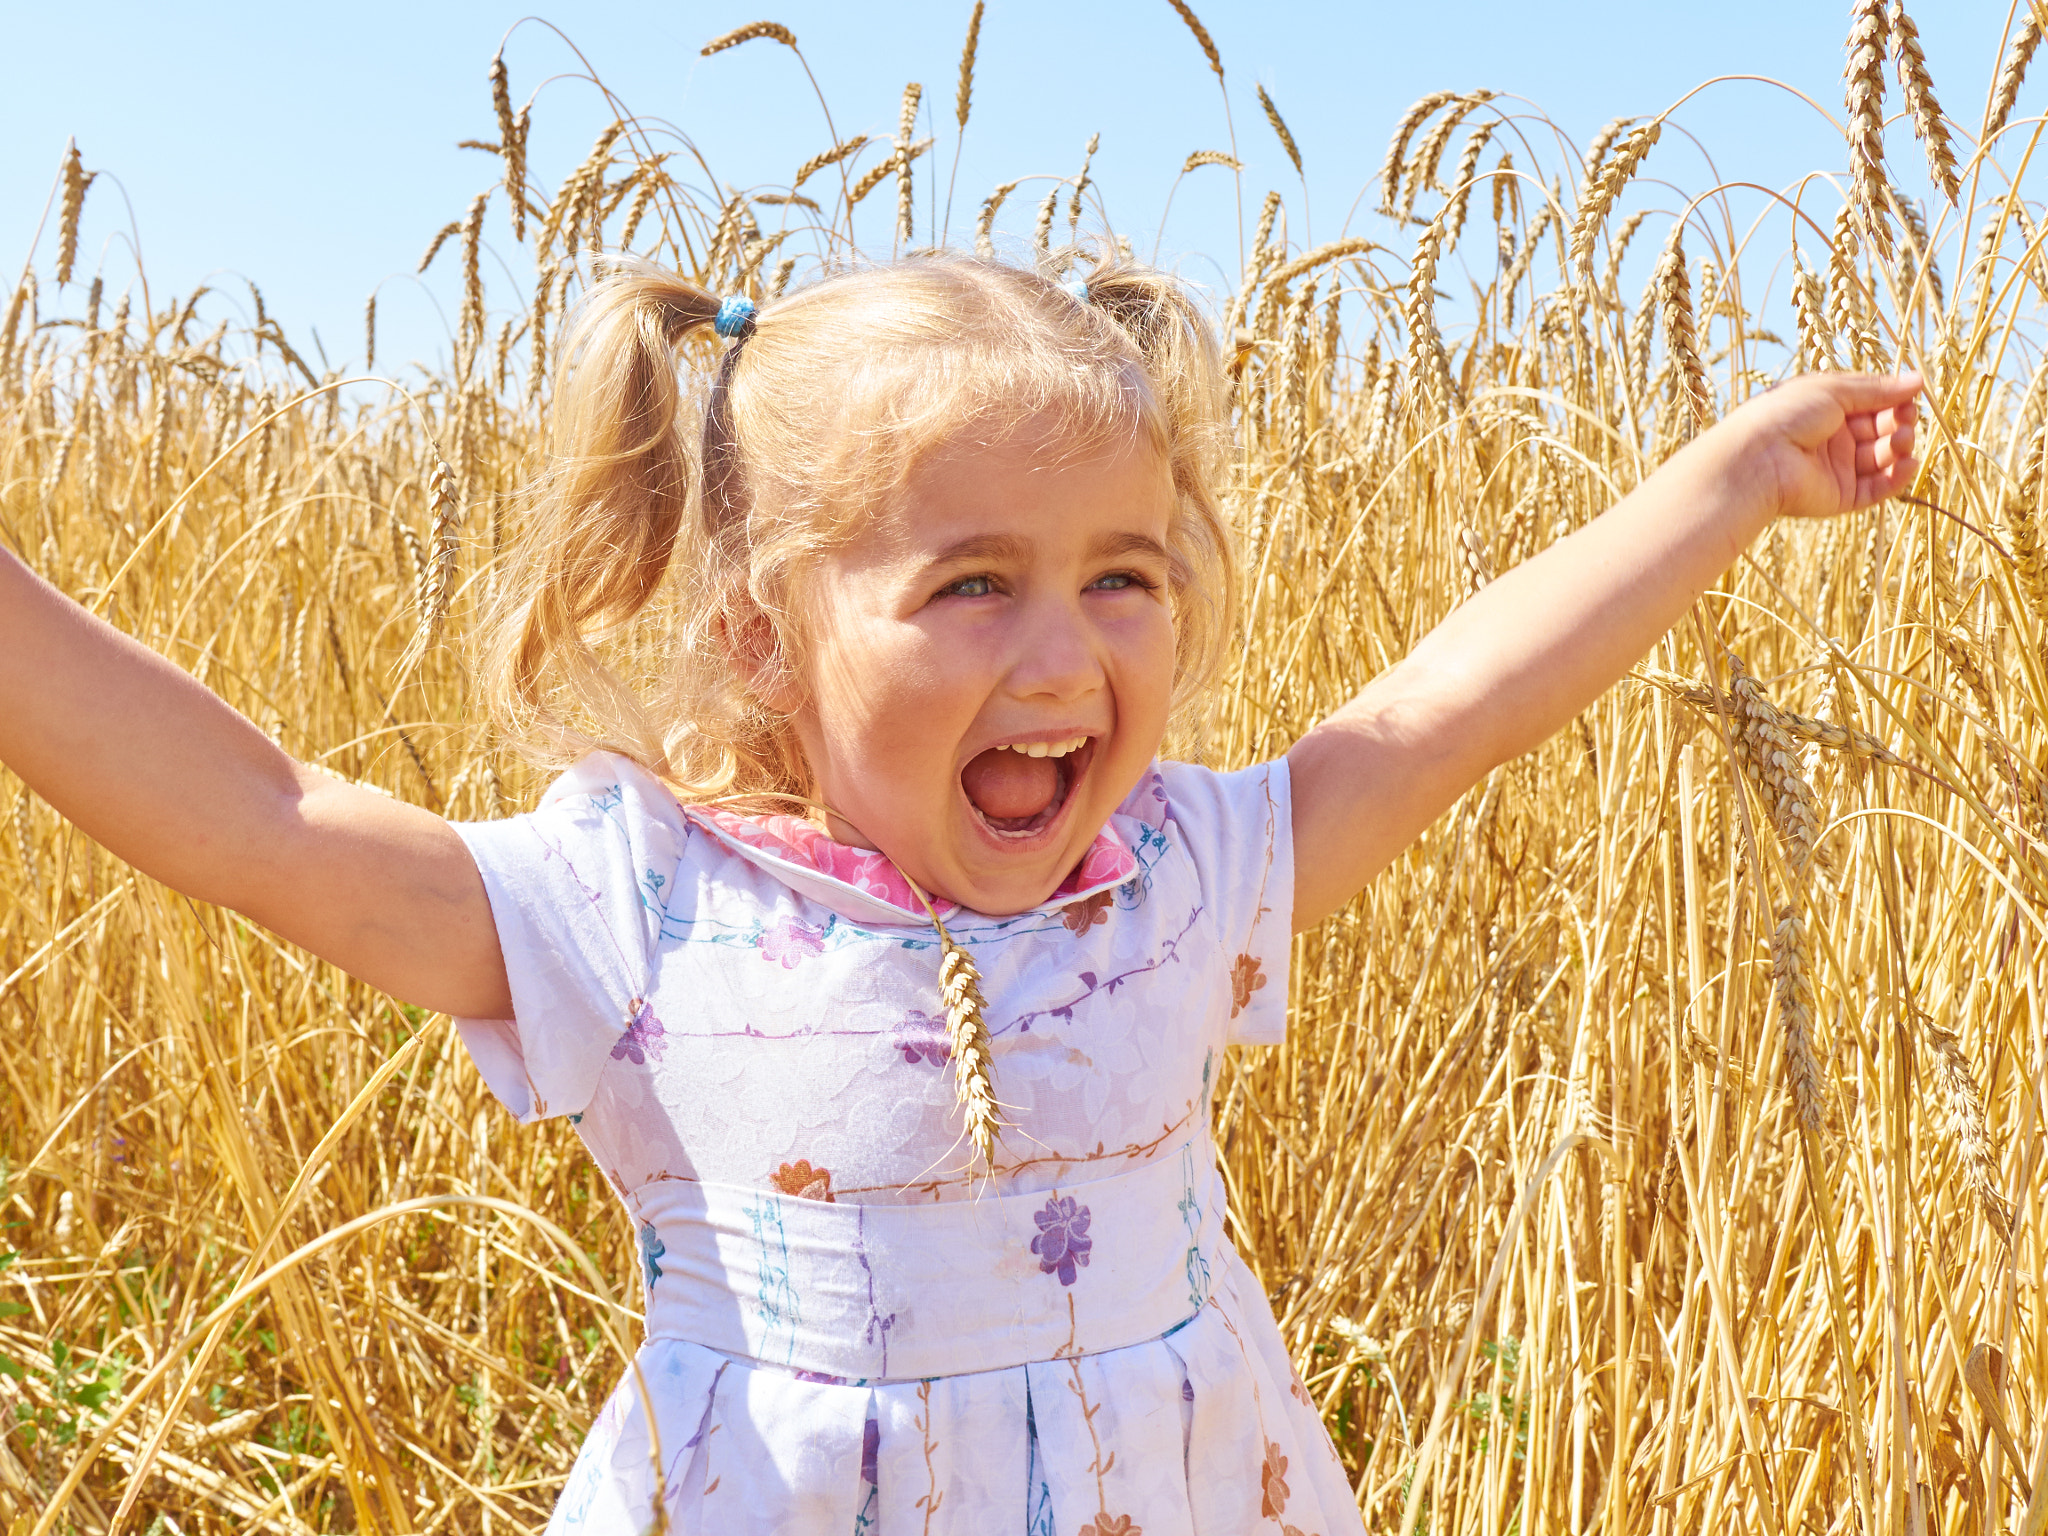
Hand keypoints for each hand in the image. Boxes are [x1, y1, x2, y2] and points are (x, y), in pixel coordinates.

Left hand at [1729, 371, 1920, 521]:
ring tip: (1900, 439)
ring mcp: (1836, 469)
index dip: (1893, 401)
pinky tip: (1908, 464)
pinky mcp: (1839, 497)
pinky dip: (1896, 478)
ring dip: (1899, 447)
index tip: (1911, 395)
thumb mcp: (1833, 391)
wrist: (1757, 459)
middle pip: (1880, 430)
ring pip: (1882, 459)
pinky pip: (1876, 489)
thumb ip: (1876, 389)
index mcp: (1826, 410)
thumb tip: (1918, 380)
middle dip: (1898, 422)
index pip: (1871, 404)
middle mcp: (1832, 440)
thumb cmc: (1786, 415)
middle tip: (1904, 418)